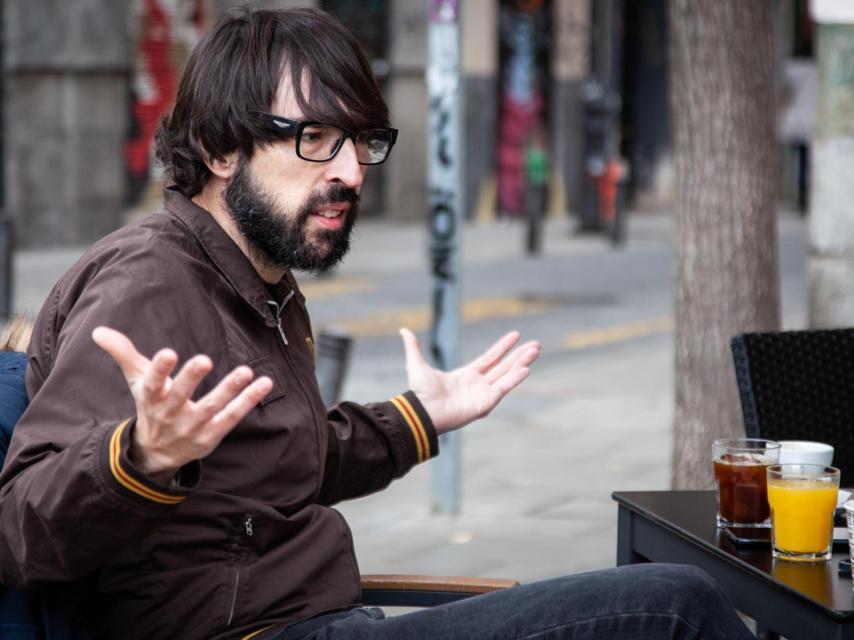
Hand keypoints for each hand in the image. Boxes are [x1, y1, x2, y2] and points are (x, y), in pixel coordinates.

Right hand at [92, 327, 272, 483]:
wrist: (157, 451)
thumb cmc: (151, 405)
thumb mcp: (136, 380)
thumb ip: (123, 353)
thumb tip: (98, 331)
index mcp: (151, 397)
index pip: (152, 382)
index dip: (159, 369)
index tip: (168, 353)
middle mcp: (170, 413)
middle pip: (180, 395)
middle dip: (191, 378)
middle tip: (204, 360)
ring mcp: (192, 426)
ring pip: (212, 407)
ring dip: (229, 389)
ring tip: (245, 371)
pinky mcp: (212, 435)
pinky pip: (232, 417)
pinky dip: (249, 401)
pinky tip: (264, 383)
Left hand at [399, 328, 539, 433]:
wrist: (422, 410)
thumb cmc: (420, 392)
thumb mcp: (417, 364)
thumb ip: (413, 347)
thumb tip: (403, 330)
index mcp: (466, 376)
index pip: (490, 358)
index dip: (503, 347)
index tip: (515, 335)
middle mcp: (478, 385)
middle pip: (504, 366)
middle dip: (520, 355)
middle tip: (536, 344)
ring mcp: (483, 394)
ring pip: (507, 375)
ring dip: (522, 363)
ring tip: (536, 351)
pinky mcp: (485, 403)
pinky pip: (503, 388)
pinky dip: (515, 379)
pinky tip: (526, 368)